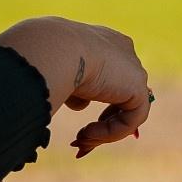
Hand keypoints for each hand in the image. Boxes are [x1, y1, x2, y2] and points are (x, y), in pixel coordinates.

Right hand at [0, 17, 153, 154]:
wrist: (51, 49)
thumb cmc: (43, 56)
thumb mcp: (55, 72)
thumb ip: (73, 86)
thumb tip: (80, 102)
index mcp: (104, 41)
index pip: (112, 75)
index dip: (100, 102)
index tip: (83, 124)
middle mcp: (122, 50)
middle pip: (121, 94)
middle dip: (103, 122)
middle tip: (80, 139)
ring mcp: (133, 68)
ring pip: (126, 111)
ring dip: (103, 132)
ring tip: (79, 140)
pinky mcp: (138, 87)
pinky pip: (131, 120)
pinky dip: (109, 133)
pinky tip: (86, 134)